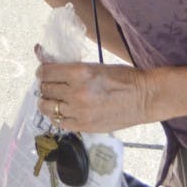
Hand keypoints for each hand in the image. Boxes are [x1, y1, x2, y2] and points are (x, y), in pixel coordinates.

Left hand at [36, 57, 150, 133]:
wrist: (144, 98)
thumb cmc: (122, 77)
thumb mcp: (94, 65)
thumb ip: (71, 68)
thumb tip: (46, 60)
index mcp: (79, 72)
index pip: (45, 72)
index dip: (42, 71)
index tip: (43, 72)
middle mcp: (76, 92)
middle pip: (45, 89)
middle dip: (45, 86)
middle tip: (50, 85)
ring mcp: (79, 112)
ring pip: (48, 107)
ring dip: (47, 101)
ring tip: (52, 99)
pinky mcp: (84, 126)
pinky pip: (59, 122)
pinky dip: (57, 116)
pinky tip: (62, 111)